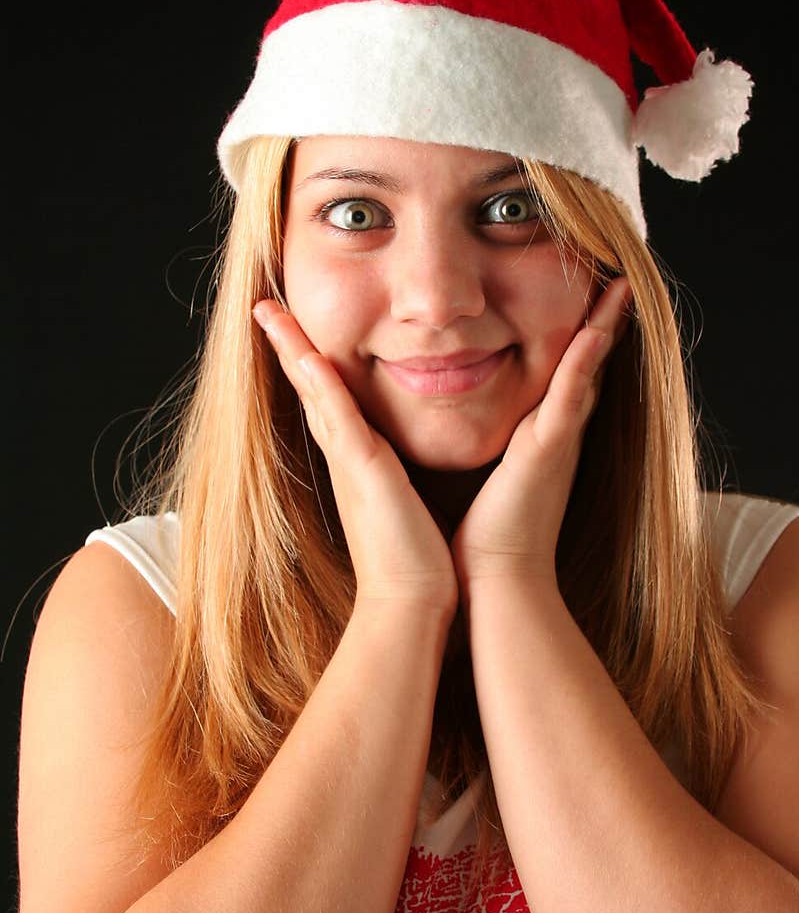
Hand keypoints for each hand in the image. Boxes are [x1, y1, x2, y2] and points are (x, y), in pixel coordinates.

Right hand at [253, 301, 457, 614]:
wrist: (412, 604)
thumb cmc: (417, 563)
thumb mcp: (408, 507)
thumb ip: (403, 484)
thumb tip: (408, 478)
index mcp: (360, 464)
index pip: (331, 404)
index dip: (312, 366)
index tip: (297, 332)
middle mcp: (346, 458)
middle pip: (310, 390)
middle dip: (288, 346)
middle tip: (266, 307)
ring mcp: (350, 462)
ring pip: (314, 392)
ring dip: (291, 349)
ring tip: (268, 311)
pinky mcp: (363, 470)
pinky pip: (336, 415)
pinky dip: (318, 381)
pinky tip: (304, 350)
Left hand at [451, 277, 631, 592]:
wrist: (493, 581)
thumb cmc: (481, 539)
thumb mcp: (485, 479)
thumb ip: (485, 452)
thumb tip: (464, 433)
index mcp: (539, 439)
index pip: (562, 376)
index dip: (578, 338)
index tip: (586, 299)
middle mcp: (557, 435)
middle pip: (587, 365)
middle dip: (603, 321)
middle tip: (620, 278)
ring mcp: (558, 440)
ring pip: (587, 369)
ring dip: (605, 326)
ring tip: (621, 285)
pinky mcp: (550, 449)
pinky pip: (572, 394)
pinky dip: (586, 358)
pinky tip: (598, 324)